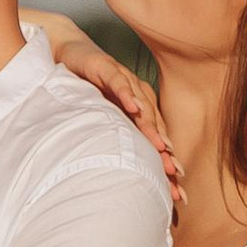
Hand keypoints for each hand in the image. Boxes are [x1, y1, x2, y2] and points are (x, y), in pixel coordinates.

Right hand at [22, 11, 184, 200]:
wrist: (68, 53)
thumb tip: (121, 176)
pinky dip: (126, 94)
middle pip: (155, 127)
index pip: (155, 141)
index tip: (177, 193)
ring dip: (152, 127)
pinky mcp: (106, 67)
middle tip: (174, 175)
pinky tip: (132, 107)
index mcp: (138, 111)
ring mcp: (123, 81)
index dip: (165, 166)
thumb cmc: (86, 90)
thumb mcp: (101, 120)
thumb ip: (114, 141)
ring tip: (161, 148)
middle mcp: (136, 96)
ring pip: (142, 106)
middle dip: (165, 153)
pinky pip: (118, 81)